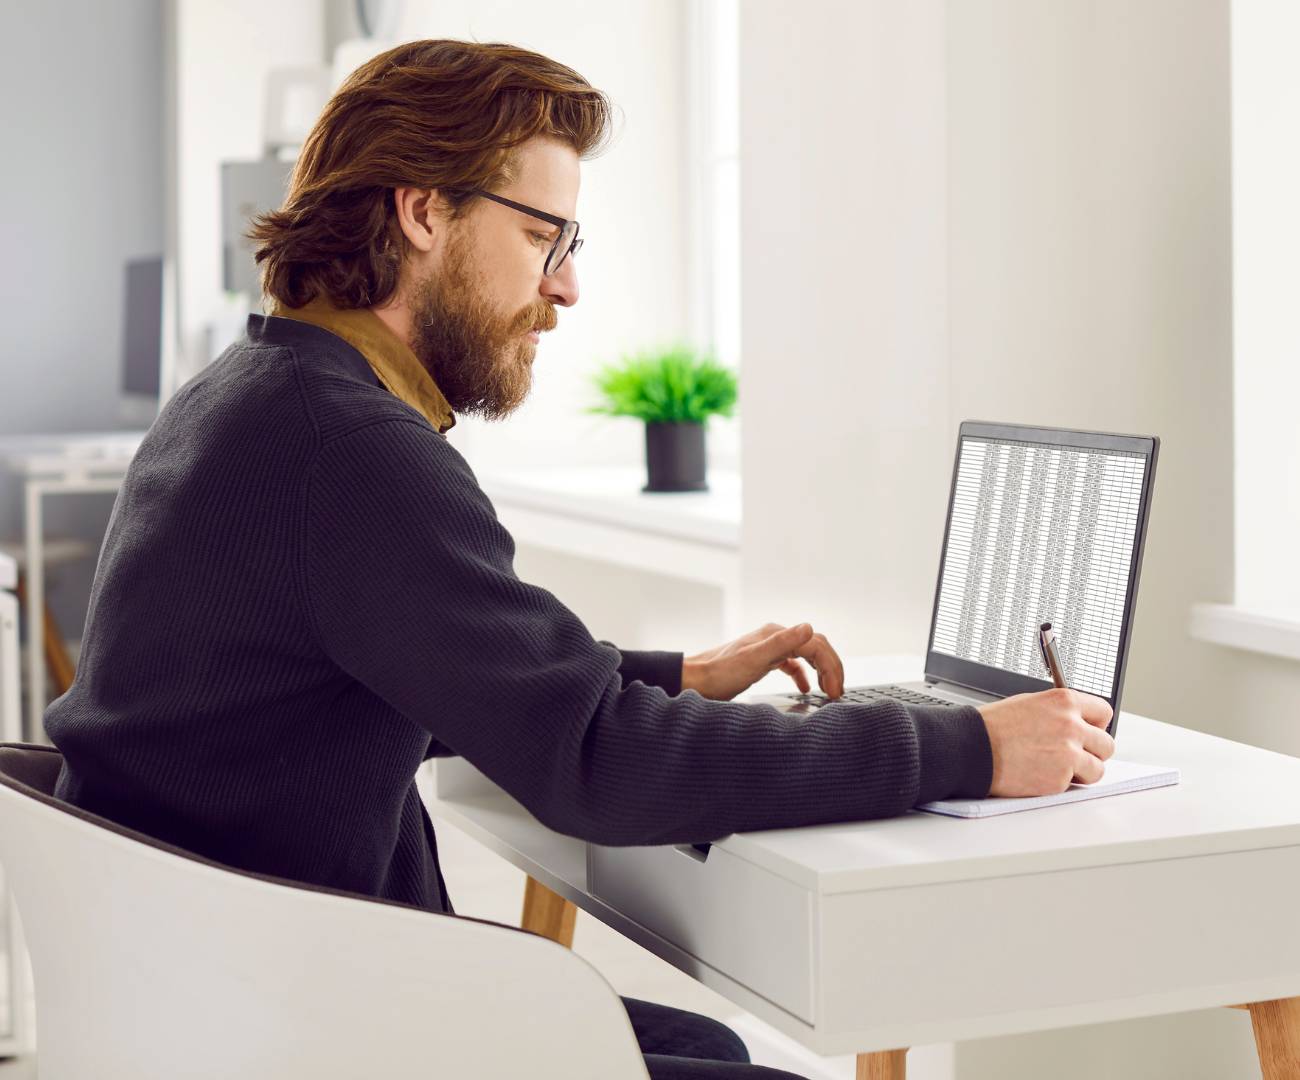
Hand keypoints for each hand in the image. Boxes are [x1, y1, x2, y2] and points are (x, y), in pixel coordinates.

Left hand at [681, 622, 845, 701]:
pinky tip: (806, 688)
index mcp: (775, 634)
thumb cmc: (720, 674)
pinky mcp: (762, 662)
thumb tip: (808, 628)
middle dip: (831, 668)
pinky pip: (791, 664)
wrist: (694, 682)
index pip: (816, 644)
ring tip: (829, 690)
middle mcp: (774, 638)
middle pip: (815, 647)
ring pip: (806, 655)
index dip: (831, 666)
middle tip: (837, 692)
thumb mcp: (754, 660)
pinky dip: (803, 675)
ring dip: (822, 671)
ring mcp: (768, 649)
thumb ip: (782, 644)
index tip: (835, 690)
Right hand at [979, 688, 1115, 796]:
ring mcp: (1068, 754)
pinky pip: (1074, 785)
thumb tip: (1075, 722)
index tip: (1090, 732)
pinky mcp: (1059, 779)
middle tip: (1075, 754)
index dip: (1096, 725)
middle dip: (1093, 751)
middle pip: (1106, 744)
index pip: (1103, 712)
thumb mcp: (1029, 704)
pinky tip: (1041, 773)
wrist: (973, 748)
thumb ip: (1058, 712)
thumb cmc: (993, 726)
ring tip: (1059, 768)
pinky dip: (1060, 783)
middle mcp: (1071, 725)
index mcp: (1064, 701)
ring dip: (1082, 771)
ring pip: (1097, 769)